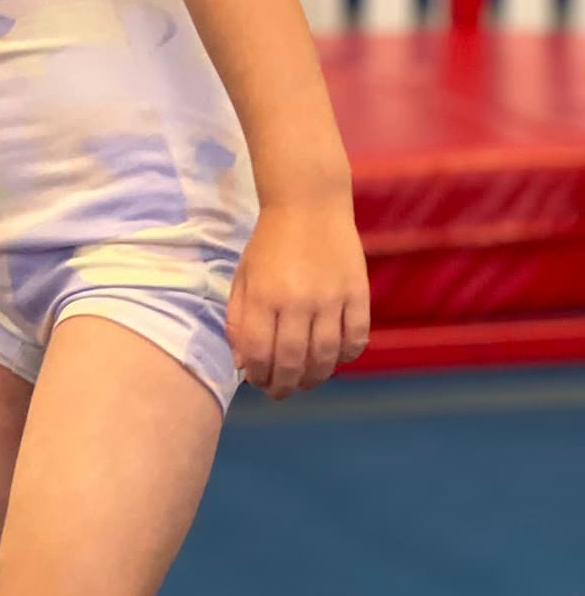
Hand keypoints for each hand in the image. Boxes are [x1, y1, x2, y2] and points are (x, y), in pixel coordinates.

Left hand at [226, 197, 370, 399]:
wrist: (308, 203)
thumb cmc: (270, 242)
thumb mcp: (243, 275)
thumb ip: (238, 319)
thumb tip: (242, 363)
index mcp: (263, 295)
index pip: (259, 353)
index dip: (257, 375)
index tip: (258, 381)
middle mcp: (297, 300)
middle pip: (292, 362)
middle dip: (283, 386)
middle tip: (280, 392)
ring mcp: (330, 298)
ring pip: (325, 357)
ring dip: (314, 377)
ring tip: (305, 381)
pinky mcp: (357, 293)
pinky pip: (355, 339)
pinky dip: (345, 356)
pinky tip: (334, 358)